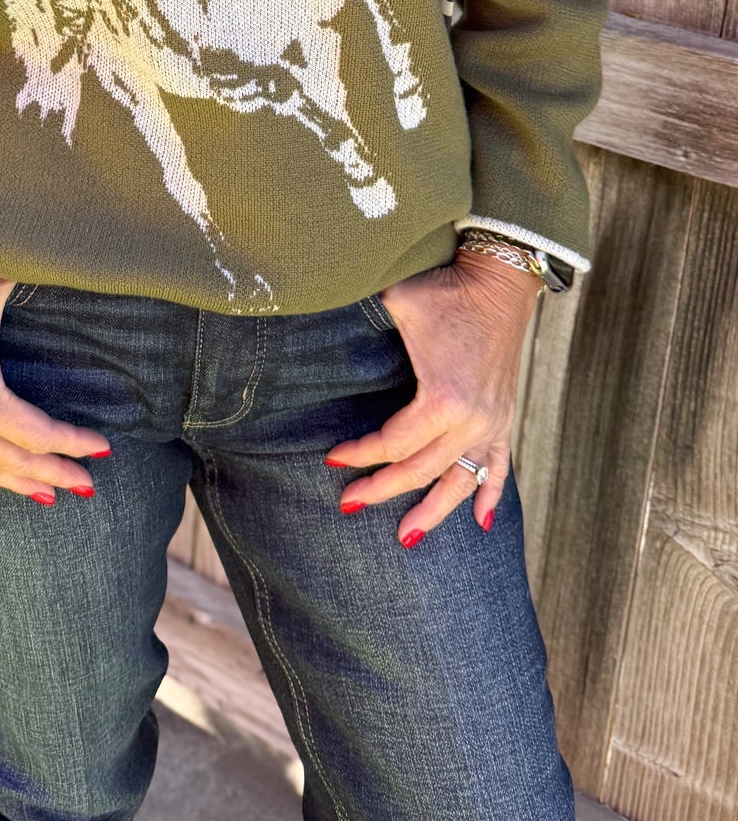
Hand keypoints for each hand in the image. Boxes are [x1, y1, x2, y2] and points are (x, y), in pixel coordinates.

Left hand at [325, 250, 540, 544]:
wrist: (498, 282)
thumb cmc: (444, 290)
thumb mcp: (397, 303)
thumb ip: (361, 320)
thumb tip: (316, 316)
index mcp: (442, 398)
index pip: (393, 443)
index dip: (360, 455)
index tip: (332, 460)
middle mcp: (470, 419)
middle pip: (421, 470)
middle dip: (383, 490)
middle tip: (350, 505)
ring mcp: (491, 422)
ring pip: (460, 481)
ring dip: (434, 512)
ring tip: (408, 539)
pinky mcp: (504, 417)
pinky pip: (499, 466)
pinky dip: (491, 495)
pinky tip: (482, 524)